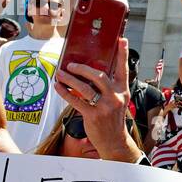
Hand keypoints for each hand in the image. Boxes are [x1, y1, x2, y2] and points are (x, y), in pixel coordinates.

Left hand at [53, 36, 137, 160]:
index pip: (123, 70)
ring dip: (69, 79)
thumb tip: (89, 73)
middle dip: (82, 68)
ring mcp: (104, 107)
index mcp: (122, 91)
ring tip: (60, 73)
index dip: (123, 54)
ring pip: (84, 87)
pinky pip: (75, 100)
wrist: (114, 141)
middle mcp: (115, 97)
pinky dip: (64, 92)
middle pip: (98, 76)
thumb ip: (108, 88)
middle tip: (71, 65)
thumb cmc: (113, 119)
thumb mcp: (117, 102)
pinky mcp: (93, 115)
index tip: (122, 40)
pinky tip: (58, 86)